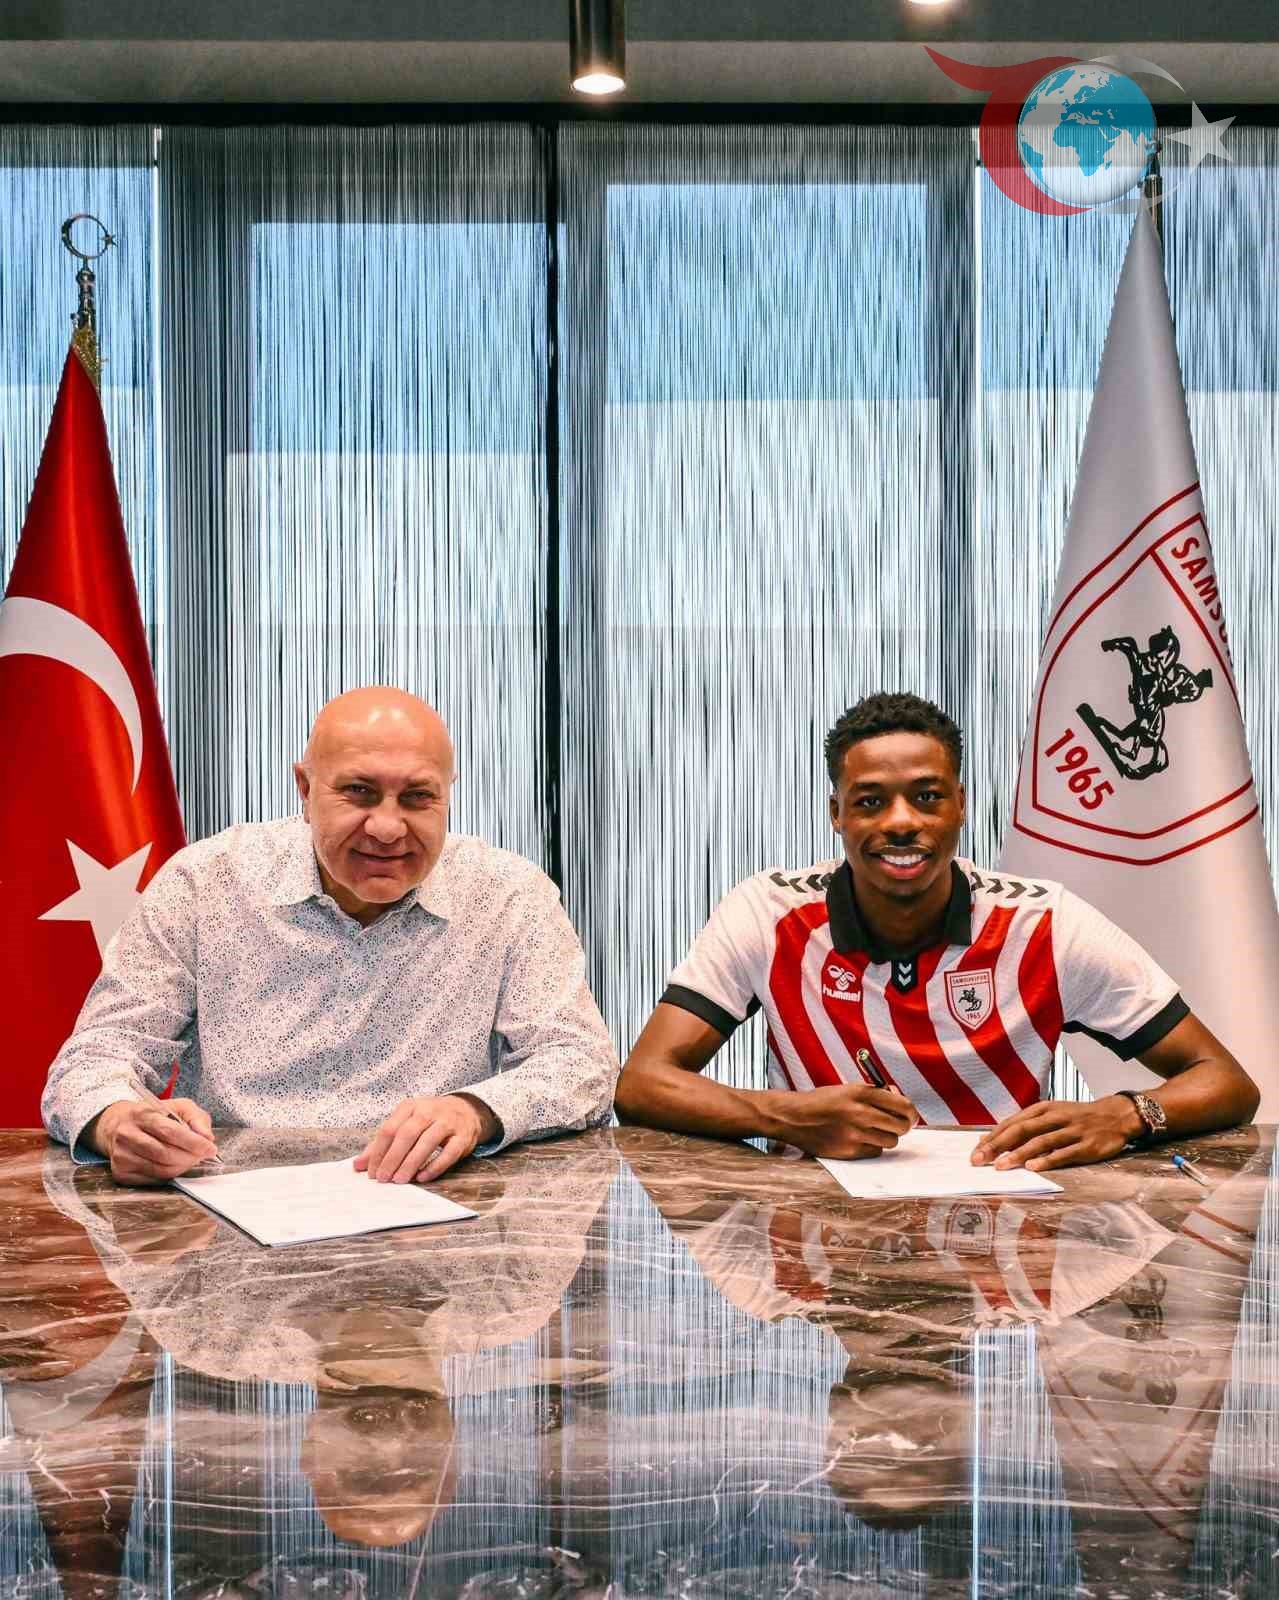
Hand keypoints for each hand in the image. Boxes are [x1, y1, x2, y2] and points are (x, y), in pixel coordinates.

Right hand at [89, 1098, 218, 1186]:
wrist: (115, 1124)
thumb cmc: (152, 1115)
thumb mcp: (177, 1106)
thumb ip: (197, 1118)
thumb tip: (208, 1138)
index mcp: (143, 1114)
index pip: (170, 1132)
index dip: (193, 1143)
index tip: (210, 1149)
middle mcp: (127, 1135)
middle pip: (165, 1154)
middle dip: (190, 1157)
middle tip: (202, 1156)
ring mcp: (121, 1155)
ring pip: (160, 1169)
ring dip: (182, 1167)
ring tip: (190, 1160)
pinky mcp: (120, 1172)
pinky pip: (152, 1180)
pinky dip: (169, 1176)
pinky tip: (173, 1166)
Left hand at [354, 1093, 500, 1184]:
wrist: (466, 1111)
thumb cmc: (430, 1120)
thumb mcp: (405, 1124)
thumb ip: (382, 1144)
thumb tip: (359, 1164)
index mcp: (410, 1107)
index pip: (389, 1129)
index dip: (378, 1152)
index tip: (372, 1172)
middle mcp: (428, 1111)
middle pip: (406, 1134)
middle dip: (393, 1158)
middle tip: (383, 1178)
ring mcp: (447, 1122)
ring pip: (427, 1142)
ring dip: (411, 1163)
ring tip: (400, 1180)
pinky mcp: (462, 1136)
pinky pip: (449, 1153)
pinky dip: (435, 1166)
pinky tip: (422, 1177)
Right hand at [770, 1084, 918, 1159]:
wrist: (794, 1117)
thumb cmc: (824, 1101)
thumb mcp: (849, 1089)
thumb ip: (875, 1094)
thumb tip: (900, 1100)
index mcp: (861, 1093)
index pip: (902, 1105)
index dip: (911, 1112)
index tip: (910, 1115)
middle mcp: (860, 1113)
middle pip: (901, 1126)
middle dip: (903, 1126)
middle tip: (897, 1125)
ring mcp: (854, 1134)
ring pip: (890, 1141)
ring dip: (886, 1137)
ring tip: (873, 1131)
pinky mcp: (848, 1151)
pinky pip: (875, 1152)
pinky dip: (872, 1147)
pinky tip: (859, 1139)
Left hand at [971, 1095, 1142, 1172]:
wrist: (1116, 1115)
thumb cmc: (1077, 1117)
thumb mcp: (1052, 1114)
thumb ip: (1028, 1125)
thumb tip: (997, 1139)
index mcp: (1043, 1109)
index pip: (1012, 1123)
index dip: (993, 1136)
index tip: (975, 1150)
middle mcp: (1054, 1117)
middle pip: (1021, 1131)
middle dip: (997, 1146)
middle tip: (979, 1159)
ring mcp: (1070, 1131)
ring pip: (1040, 1142)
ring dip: (1018, 1154)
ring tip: (1000, 1165)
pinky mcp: (1085, 1146)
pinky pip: (1063, 1153)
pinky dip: (1046, 1160)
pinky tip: (1032, 1168)